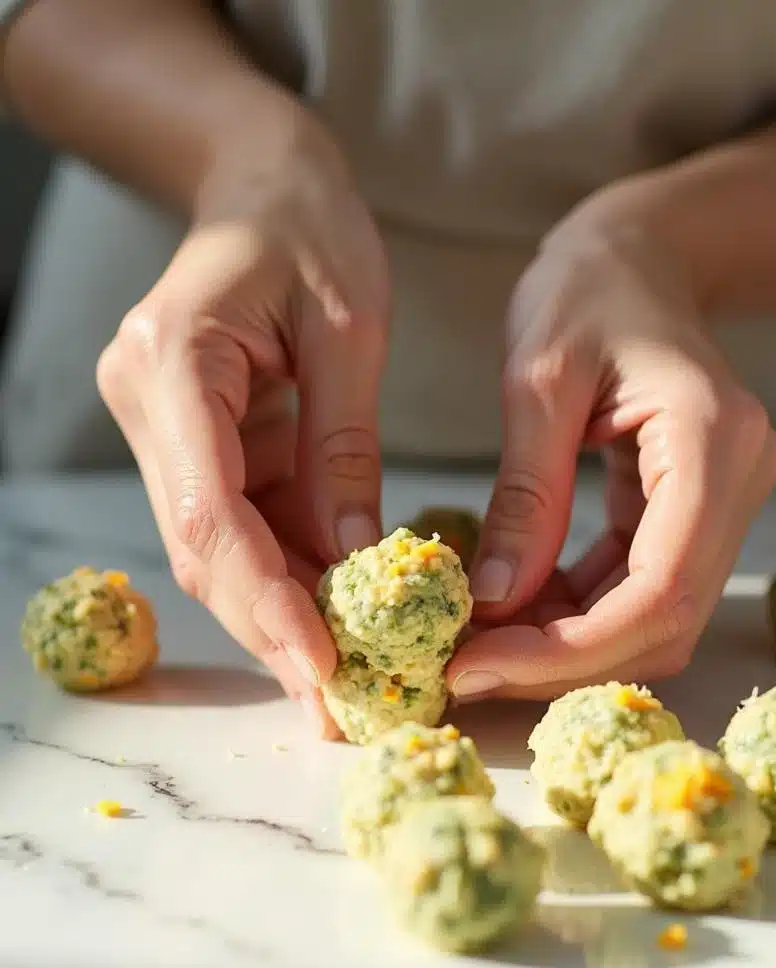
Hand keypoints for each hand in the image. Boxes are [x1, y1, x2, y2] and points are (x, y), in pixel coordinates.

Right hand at [97, 112, 389, 732]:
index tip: (320, 665)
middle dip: (270, 629)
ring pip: (215, 548)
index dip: (262, 599)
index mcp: (172, 359)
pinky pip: (237, 522)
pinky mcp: (191, 441)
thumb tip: (356, 562)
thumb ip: (345, 447)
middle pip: (202, 548)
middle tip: (335, 705)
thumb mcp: (351, 327)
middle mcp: (146, 404)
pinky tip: (335, 615)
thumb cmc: (308, 225)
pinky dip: (286, 571)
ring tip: (346, 680)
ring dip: (279, 613)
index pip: (208, 510)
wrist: (259, 181)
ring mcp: (162, 428)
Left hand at [449, 220, 775, 700]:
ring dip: (566, 644)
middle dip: (561, 660)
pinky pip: (638, 585)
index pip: (661, 589)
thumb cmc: (585, 290)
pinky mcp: (692, 509)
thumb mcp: (536, 380)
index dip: (571, 648)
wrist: (635, 258)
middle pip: (665, 620)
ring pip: (655, 617)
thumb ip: (523, 494)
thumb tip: (492, 601)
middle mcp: (738, 480)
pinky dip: (575, 610)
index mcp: (712, 441)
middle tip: (465, 670)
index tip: (477, 664)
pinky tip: (512, 611)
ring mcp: (723, 500)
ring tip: (477, 644)